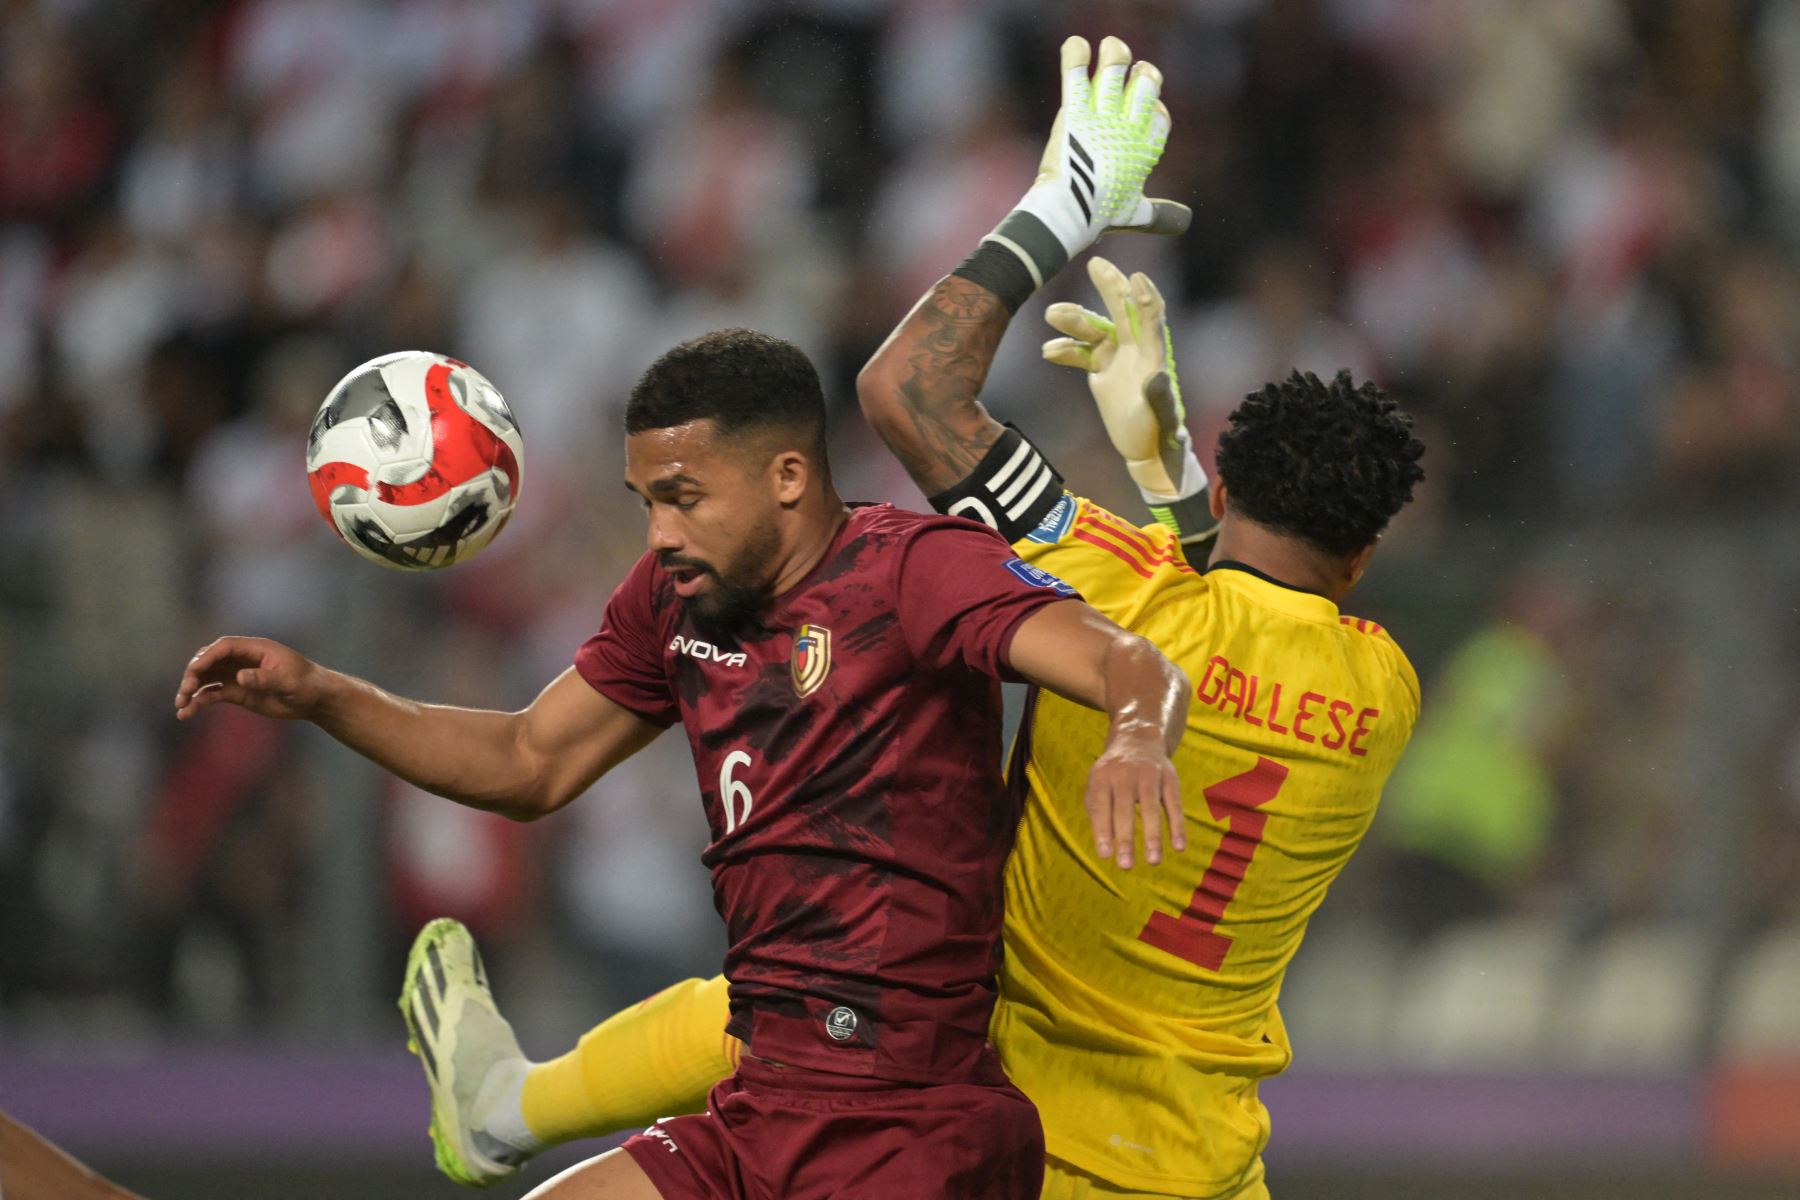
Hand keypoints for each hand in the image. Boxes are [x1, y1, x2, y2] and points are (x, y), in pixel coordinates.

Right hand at [174, 636, 326, 721]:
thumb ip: (264, 678)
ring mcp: (237, 675)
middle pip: (209, 660)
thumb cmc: (306, 684)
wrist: (314, 699)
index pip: (224, 646)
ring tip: (181, 705)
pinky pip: (212, 694)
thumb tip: (239, 677)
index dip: (207, 657)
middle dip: (194, 673)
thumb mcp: (288, 681)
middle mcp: (242, 659)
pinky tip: (186, 713)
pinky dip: (199, 701)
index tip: (194, 671)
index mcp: (255, 649)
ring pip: (206, 678)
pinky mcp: (236, 692)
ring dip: (191, 689)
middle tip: (186, 690)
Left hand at [1008, 36, 1189, 271]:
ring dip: (1115, 55)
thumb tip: (1185, 221)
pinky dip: (1075, 57)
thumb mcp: (1136, 213)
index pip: (1159, 117)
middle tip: (1135, 72)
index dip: (1156, 109)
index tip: (1149, 111)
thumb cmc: (1101, 215)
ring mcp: (1102, 116)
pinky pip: (1076, 76)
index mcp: (1144, 148)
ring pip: (1115, 73)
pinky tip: (1076, 45)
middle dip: (1144, 76)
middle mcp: (1128, 127)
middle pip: (1145, 87)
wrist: (1071, 211)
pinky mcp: (1075, 112)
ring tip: (1111, 48)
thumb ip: (1159, 214)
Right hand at [1043, 256, 1198, 497]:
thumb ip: (1159, 398)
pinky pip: (1080, 353)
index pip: (1150, 319)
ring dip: (1075, 320)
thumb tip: (1155, 377)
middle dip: (1110, 287)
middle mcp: (1135, 349)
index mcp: (1153, 355)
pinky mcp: (1101, 369)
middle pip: (1121, 311)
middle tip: (1096, 265)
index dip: (1144, 298)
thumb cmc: (1157, 433)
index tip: (1135, 278)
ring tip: (1052, 314)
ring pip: (1094, 329)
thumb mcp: (1160, 417)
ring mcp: (1116, 357)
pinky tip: (1048, 351)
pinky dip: (1065, 350)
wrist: (1143, 448)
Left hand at [1085, 723, 1183, 869]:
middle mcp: (1124, 774)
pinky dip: (1177, 826)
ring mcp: (1148, 775)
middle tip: (1126, 866)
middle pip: (1124, 809)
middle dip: (1125, 839)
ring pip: (1151, 808)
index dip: (1102, 831)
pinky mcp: (1169, 778)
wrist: (1138, 738)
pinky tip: (1179, 847)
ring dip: (1153, 836)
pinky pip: (1174, 804)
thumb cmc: (1112, 773)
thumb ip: (1098, 813)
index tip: (1105, 855)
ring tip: (1153, 861)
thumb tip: (1106, 848)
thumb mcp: (1097, 784)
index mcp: (1102, 777)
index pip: (1100, 806)